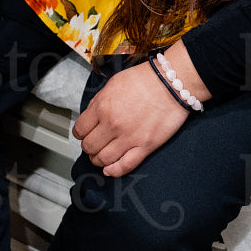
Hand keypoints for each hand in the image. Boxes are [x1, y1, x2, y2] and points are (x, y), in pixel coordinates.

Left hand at [73, 60, 188, 176]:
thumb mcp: (113, 84)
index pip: (80, 129)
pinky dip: (114, 171)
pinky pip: (125, 165)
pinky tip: (110, 170)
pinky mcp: (145, 146)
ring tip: (100, 157)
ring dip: (98, 160)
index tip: (83, 134)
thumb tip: (91, 116)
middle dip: (88, 148)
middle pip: (89, 147)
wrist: (170, 83)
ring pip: (103, 159)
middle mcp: (112, 124)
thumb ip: (99, 102)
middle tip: (93, 145)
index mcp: (102, 107)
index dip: (79, 133)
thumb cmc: (143, 80)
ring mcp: (129, 137)